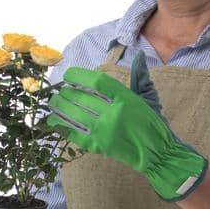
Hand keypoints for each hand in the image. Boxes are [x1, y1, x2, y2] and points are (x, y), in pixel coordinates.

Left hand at [43, 50, 208, 201]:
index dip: (79, 76)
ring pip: (75, 115)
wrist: (156, 152)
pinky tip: (53, 121)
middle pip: (82, 98)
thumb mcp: (147, 97)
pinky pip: (75, 134)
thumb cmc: (151, 123)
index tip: (68, 75)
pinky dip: (62, 127)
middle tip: (58, 91)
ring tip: (53, 103)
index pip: (97, 82)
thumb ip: (140, 76)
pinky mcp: (99, 146)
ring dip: (60, 108)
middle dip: (66, 93)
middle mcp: (114, 113)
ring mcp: (105, 131)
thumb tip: (140, 56)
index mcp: (126, 99)